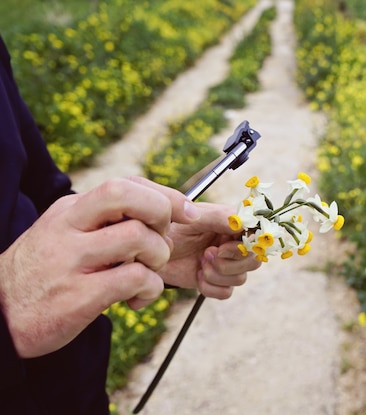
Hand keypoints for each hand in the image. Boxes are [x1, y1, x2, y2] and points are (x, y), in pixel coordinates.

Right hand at [0, 177, 199, 357]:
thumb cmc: (43, 275)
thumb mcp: (64, 235)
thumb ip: (102, 222)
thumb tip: (159, 211)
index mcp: (70, 211)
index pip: (125, 184)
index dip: (164, 195)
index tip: (184, 211)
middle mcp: (69, 228)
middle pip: (129, 196)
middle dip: (162, 214)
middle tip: (161, 242)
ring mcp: (72, 260)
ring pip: (139, 238)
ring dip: (158, 258)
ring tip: (147, 275)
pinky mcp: (79, 295)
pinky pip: (136, 278)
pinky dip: (150, 289)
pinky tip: (136, 300)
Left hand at [158, 203, 261, 298]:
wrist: (151, 255)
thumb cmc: (171, 230)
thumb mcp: (192, 219)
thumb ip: (217, 217)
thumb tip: (241, 222)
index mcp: (233, 225)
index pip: (257, 235)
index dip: (246, 245)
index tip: (223, 247)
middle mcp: (234, 245)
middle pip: (254, 260)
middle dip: (230, 263)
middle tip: (207, 254)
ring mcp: (227, 265)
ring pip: (240, 278)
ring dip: (217, 274)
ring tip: (200, 263)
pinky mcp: (217, 282)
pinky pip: (226, 292)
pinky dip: (211, 287)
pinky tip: (198, 276)